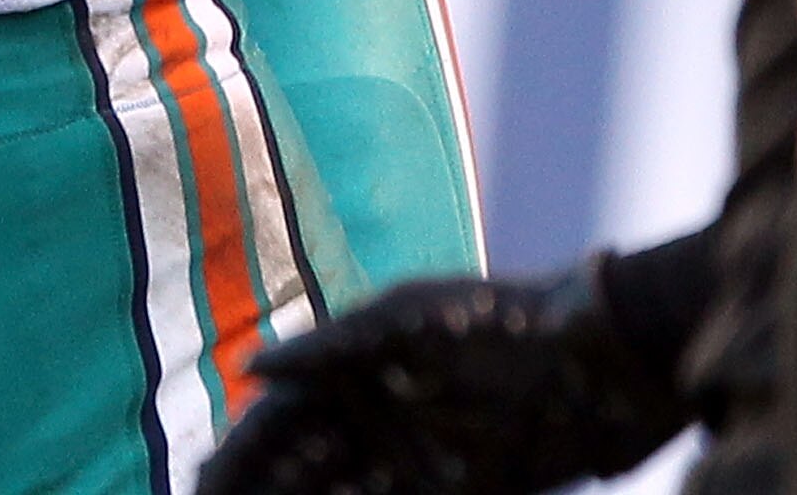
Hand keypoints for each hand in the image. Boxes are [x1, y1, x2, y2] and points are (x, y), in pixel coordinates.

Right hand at [196, 267, 691, 494]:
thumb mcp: (404, 318)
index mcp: (354, 363)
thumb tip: (250, 371)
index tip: (200, 488)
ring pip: (341, 492)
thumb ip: (329, 343)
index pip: (279, 421)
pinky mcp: (461, 489)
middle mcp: (377, 412)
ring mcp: (416, 454)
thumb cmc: (499, 318)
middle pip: (299, 467)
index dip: (237, 458)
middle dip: (260, 490)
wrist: (596, 360)